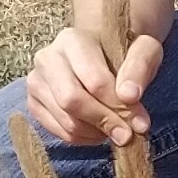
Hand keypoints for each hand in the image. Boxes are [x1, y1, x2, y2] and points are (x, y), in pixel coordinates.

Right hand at [24, 24, 158, 145]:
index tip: (140, 122)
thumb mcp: (144, 50)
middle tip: (127, 134)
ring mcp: (36, 82)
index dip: (118, 106)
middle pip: (72, 101)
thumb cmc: (123, 52)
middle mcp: (47, 58)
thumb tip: (129, 96)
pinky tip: (98, 130)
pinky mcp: (34, 104)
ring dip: (96, 132)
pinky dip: (83, 138)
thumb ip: (140, 67)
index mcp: (72, 40)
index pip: (93, 80)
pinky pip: (58, 132)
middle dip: (104, 122)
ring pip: (65, 120)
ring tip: (115, 128)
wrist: (101, 52)